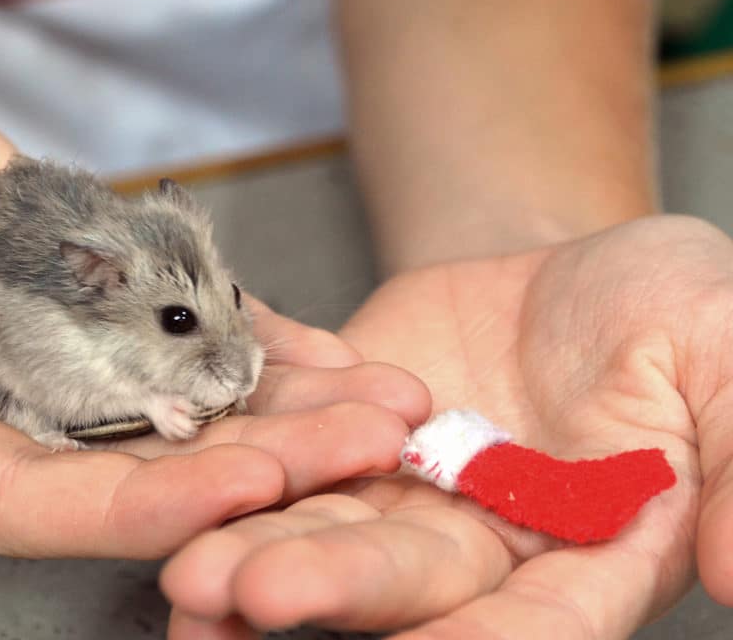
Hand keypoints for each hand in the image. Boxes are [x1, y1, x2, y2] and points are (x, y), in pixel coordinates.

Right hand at [0, 16, 428, 557]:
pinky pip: (163, 312)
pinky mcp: (65, 278)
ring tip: (382, 400)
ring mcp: (28, 340)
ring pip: (163, 390)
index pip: (21, 495)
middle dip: (248, 458)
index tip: (242, 489)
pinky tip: (320, 340)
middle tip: (367, 447)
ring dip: (274, 399)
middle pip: (124, 456)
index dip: (130, 503)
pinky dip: (240, 326)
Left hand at [163, 215, 732, 637]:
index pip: (539, 622)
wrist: (580, 257)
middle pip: (404, 575)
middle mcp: (485, 537)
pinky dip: (245, 434)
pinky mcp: (349, 425)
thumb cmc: (676, 308)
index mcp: (588, 549)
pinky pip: (293, 427)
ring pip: (327, 518)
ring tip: (183, 560)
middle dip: (325, 584)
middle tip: (236, 589)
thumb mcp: (728, 358)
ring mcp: (406, 483)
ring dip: (256, 537)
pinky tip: (183, 445)